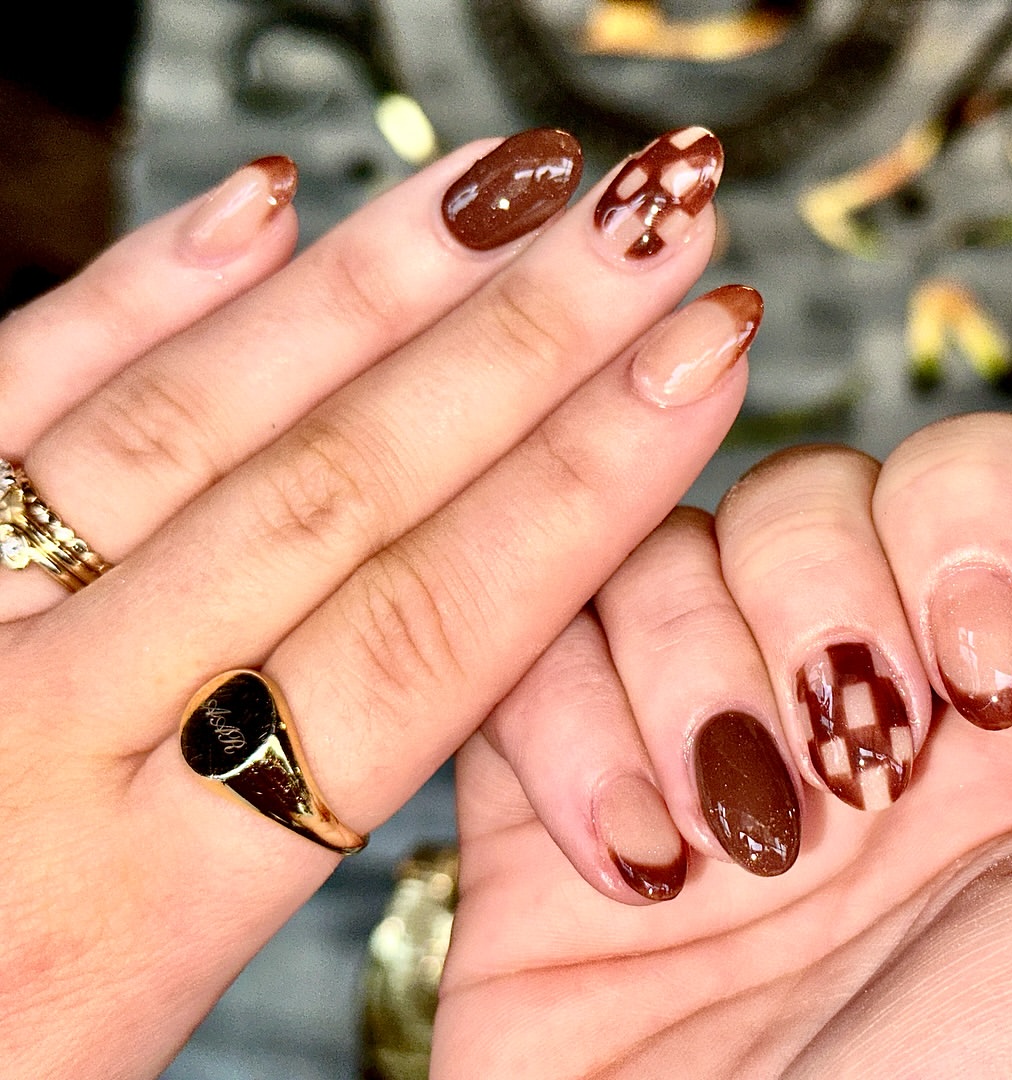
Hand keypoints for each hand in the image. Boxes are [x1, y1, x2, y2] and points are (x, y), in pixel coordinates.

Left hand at [0, 127, 755, 1076]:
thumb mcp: (126, 1054)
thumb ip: (273, 875)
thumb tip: (449, 704)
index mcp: (134, 904)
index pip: (425, 642)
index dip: (585, 488)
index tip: (705, 364)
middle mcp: (40, 735)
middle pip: (341, 493)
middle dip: (530, 340)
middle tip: (660, 214)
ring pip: (200, 417)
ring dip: (380, 282)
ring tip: (524, 180)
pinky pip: (13, 398)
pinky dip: (145, 289)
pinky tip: (263, 201)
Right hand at [434, 381, 1011, 1076]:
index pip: (993, 474)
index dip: (972, 531)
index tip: (983, 685)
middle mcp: (877, 715)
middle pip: (818, 486)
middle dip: (825, 606)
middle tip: (855, 772)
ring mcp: (712, 743)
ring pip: (670, 545)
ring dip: (694, 672)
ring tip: (740, 843)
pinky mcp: (563, 795)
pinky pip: (532, 637)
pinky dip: (571, 726)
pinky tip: (638, 868)